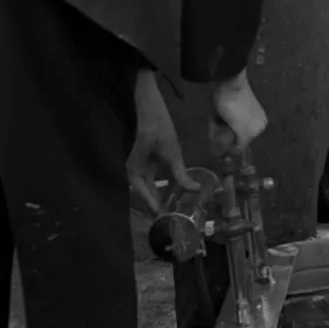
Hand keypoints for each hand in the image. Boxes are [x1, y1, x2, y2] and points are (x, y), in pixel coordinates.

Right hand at [127, 68, 197, 214]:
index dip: (153, 207)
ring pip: (150, 189)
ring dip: (159, 198)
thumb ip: (181, 173)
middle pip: (146, 194)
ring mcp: (141, 167)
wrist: (151, 108)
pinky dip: (161, 188)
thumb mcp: (172, 152)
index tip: (163, 219)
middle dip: (157, 206)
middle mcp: (135, 172)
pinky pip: (153, 180)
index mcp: (134, 172)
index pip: (143, 196)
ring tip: (173, 210)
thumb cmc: (158, 128)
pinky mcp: (147, 163)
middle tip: (171, 219)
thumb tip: (194, 190)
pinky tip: (173, 193)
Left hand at [210, 69, 267, 157]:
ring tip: (215, 121)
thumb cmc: (235, 107)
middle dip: (223, 135)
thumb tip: (235, 151)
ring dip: (219, 127)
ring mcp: (244, 110)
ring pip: (228, 127)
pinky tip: (215, 115)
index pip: (242, 145)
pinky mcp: (234, 104)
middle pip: (234, 135)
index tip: (220, 141)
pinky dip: (217, 120)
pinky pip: (224, 118)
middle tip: (216, 132)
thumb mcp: (242, 130)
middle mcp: (255, 119)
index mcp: (260, 126)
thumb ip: (241, 143)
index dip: (230, 145)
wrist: (229, 82)